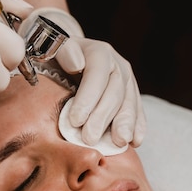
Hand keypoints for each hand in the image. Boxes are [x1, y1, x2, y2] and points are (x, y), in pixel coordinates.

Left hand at [19, 7, 145, 146]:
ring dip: (124, 124)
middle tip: (89, 139)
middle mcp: (117, 64)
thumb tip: (76, 65)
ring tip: (118, 142)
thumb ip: (63, 52)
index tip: (75, 120)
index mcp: (98, 52)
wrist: (69, 57)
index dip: (87, 98)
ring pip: (129, 102)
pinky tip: (135, 141)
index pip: (96, 73)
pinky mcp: (132, 94)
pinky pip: (138, 110)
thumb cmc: (56, 57)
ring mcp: (127, 80)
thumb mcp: (52, 48)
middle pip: (115, 91)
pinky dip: (137, 127)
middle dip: (102, 117)